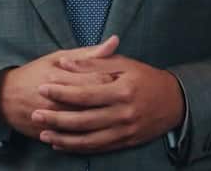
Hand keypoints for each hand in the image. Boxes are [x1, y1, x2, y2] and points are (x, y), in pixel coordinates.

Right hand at [0, 36, 120, 138]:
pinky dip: (90, 134)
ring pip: (86, 122)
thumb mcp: (59, 58)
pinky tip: (101, 129)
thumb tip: (115, 41)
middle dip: (112, 99)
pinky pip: (75, 138)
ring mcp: (52, 118)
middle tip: (124, 97)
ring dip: (103, 118)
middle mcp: (56, 98)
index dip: (116, 79)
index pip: (97, 78)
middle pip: (94, 101)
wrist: (4, 97)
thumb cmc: (35, 73)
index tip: (126, 78)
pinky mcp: (49, 133)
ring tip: (114, 111)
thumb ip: (88, 54)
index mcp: (60, 76)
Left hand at [31, 53, 184, 152]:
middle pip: (83, 119)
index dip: (61, 92)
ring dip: (63, 138)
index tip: (42, 88)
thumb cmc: (146, 78)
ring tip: (43, 133)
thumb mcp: (124, 64)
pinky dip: (77, 148)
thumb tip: (65, 63)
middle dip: (56, 118)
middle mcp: (122, 113)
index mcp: (121, 90)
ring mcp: (124, 130)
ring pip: (88, 139)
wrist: (175, 101)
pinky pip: (97, 148)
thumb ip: (94, 62)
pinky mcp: (125, 142)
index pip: (85, 93)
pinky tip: (61, 144)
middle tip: (35, 114)